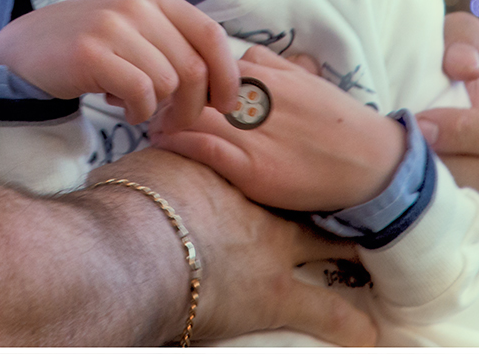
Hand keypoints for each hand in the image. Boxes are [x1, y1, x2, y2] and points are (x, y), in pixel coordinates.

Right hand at [0, 0, 238, 129]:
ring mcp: (114, 26)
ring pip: (169, 83)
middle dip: (192, 107)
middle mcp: (138, 5)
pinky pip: (141, 94)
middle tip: (173, 123)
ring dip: (159, 110)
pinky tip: (123, 109)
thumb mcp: (134, 32)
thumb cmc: (88, 48)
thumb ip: (173, 46)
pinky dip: (138, 112)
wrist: (22, 49)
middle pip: (194, 68)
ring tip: (137, 107)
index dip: (227, 75)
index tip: (225, 106)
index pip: (211, 35)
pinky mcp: (91, 52)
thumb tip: (221, 85)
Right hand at [97, 145, 378, 345]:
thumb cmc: (128, 205)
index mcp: (221, 175)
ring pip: (322, 245)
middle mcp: (254, 206)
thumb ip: (144, 172)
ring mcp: (271, 250)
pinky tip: (366, 334)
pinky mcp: (274, 296)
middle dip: (321, 192)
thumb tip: (111, 175)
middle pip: (299, 194)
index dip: (273, 151)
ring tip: (367, 253)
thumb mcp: (137, 174)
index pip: (256, 159)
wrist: (137, 244)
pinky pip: (322, 310)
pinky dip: (344, 323)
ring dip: (344, 249)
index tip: (290, 145)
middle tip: (349, 185)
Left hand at [149, 45, 403, 211]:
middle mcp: (259, 101)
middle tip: (151, 98)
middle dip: (171, 91)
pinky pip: (206, 149)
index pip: (214, 62)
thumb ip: (274, 66)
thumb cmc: (341, 123)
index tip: (170, 75)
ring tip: (150, 121)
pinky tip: (163, 142)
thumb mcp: (308, 80)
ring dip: (167, 117)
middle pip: (198, 86)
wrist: (372, 165)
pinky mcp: (254, 170)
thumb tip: (243, 56)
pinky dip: (180, 142)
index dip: (188, 69)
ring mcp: (255, 136)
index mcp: (271, 77)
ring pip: (195, 115)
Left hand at [423, 15, 478, 293]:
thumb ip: (461, 39)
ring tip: (414, 204)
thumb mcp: (450, 57)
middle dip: (451, 173)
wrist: (427, 157)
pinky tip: (460, 253)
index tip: (418, 126)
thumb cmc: (439, 101)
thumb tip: (464, 65)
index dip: (465, 130)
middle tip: (405, 170)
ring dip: (458, 215)